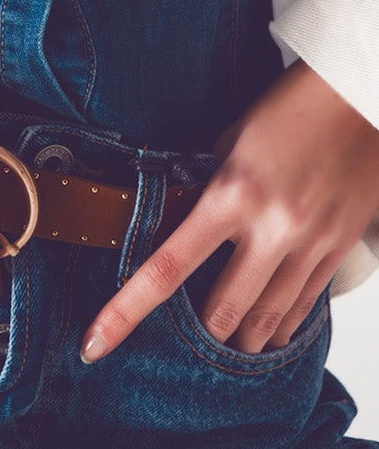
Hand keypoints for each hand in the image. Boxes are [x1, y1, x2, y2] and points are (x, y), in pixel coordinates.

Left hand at [79, 58, 378, 362]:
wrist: (360, 98)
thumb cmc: (292, 108)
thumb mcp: (231, 139)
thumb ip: (207, 184)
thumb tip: (180, 215)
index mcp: (231, 195)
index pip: (166, 268)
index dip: (126, 311)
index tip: (95, 342)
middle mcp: (271, 227)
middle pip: (222, 313)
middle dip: (198, 339)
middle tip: (177, 350)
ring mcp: (310, 244)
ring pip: (268, 321)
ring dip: (242, 343)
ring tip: (222, 348)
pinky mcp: (339, 250)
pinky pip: (305, 307)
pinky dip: (282, 326)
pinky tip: (268, 334)